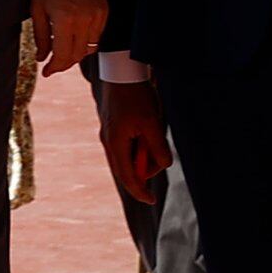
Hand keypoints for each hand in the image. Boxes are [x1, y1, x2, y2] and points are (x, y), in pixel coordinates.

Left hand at [31, 0, 106, 74]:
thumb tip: (42, 58)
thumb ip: (41, 36)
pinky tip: (75, 38)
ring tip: (62, 51)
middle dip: (64, 63)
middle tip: (52, 64)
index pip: (64, 55)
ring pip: (90, 47)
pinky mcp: (105, 11)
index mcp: (64, 19)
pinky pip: (97, 35)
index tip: (46, 72)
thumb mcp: (37, 8)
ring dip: (76, 53)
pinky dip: (86, 41)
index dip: (55, 67)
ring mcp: (98, 15)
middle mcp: (85, 19)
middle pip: (78, 55)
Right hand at [98, 78, 168, 194]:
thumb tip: (163, 166)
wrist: (121, 73)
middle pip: (125, 169)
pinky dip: (138, 149)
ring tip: (154, 138)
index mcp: (115, 143)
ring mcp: (109, 135)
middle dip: (143, 172)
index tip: (151, 200)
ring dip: (143, 157)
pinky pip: (126, 147)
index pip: (127, 176)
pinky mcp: (113, 128)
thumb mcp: (152, 123)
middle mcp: (108, 142)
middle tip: (159, 161)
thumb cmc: (135, 97)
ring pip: (126, 158)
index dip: (139, 190)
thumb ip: (157, 147)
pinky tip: (147, 137)